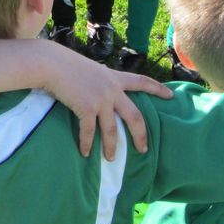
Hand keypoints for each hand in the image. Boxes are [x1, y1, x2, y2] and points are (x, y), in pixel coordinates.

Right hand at [40, 44, 171, 158]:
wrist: (52, 63)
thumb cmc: (66, 64)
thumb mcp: (91, 70)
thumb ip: (100, 81)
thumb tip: (100, 92)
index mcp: (114, 78)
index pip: (142, 82)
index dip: (158, 89)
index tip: (171, 96)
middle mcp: (112, 90)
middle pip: (134, 116)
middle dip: (140, 135)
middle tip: (144, 149)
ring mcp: (101, 99)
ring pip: (112, 129)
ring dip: (111, 146)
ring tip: (111, 159)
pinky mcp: (87, 108)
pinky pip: (89, 132)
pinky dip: (87, 144)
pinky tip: (86, 153)